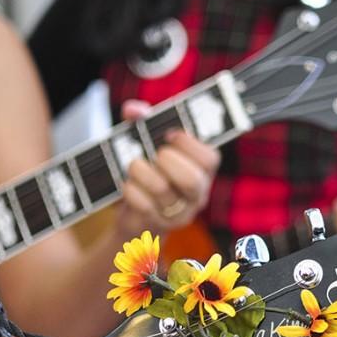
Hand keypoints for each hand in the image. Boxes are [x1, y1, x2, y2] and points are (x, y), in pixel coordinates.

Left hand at [116, 100, 219, 235]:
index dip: (190, 144)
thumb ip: (144, 120)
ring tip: (134, 166)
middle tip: (156, 154)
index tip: (170, 134)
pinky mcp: (159, 226)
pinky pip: (144, 206)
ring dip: (142, 172)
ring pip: (163, 191)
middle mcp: (197, 193)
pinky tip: (127, 185)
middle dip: (168, 162)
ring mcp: (180, 213)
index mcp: (203, 170)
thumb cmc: (149, 170)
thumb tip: (133, 110)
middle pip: (192, 180)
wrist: (136, 211)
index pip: (210, 159)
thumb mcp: (148, 142)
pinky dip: (131, 190)